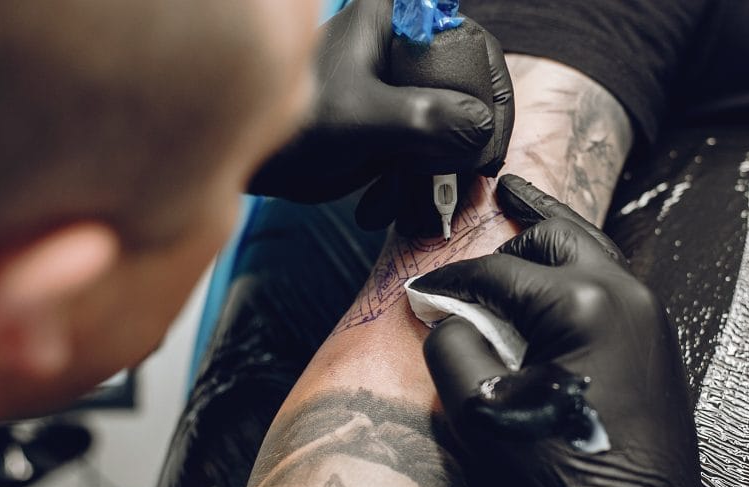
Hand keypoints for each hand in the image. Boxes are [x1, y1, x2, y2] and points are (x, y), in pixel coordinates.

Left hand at [248, 0, 512, 213]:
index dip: (490, 98)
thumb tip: (481, 131)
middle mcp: (410, 50)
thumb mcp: (360, 118)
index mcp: (400, 19)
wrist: (257, 166)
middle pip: (474, 96)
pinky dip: (418, 189)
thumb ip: (426, 117)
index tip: (484, 149)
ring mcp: (407, 92)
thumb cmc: (292, 127)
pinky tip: (384, 205)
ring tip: (402, 201)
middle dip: (461, 150)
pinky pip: (434, 159)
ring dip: (437, 178)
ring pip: (459, 134)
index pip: (476, 48)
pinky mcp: (401, 129)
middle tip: (450, 183)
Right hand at [412, 175, 724, 486]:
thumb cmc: (559, 471)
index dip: (452, 278)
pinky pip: (612, 284)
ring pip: (593, 251)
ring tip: (525, 210)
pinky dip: (579, 271)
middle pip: (558, 237)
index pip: (499, 272)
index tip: (422, 289)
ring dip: (554, 237)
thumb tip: (447, 314)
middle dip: (513, 235)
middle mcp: (626, 294)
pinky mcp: (658, 339)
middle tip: (485, 225)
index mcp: (583, 303)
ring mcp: (650, 315)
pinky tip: (558, 280)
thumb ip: (451, 347)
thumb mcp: (482, 412)